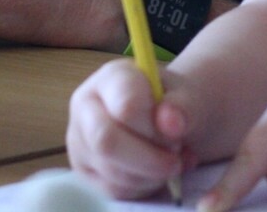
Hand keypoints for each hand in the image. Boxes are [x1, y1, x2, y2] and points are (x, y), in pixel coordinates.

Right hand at [68, 59, 195, 198]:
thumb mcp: (186, 95)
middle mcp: (86, 106)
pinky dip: (143, 186)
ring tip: (170, 160)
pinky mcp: (84, 170)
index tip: (179, 131)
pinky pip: (113, 189)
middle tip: (176, 160)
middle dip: (149, 159)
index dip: (155, 125)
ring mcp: (80, 140)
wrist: (165, 117)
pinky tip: (156, 173)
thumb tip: (171, 124)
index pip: (126, 105)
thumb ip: (182, 105)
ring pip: (111, 170)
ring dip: (150, 174)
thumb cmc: (171, 102)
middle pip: (107, 141)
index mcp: (112, 78)